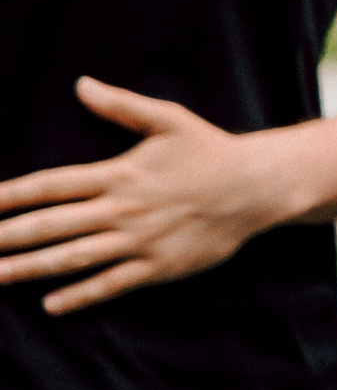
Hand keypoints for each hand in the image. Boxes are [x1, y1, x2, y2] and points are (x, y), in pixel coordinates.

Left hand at [0, 78, 300, 314]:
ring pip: (74, 258)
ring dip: (30, 269)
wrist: (258, 186)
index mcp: (120, 172)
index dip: (12, 195)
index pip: (52, 185)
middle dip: (8, 236)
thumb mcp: (168, 119)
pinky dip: (80, 295)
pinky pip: (112, 284)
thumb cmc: (211, 150)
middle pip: (52, 225)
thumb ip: (121, 105)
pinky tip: (51, 305)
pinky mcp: (159, 266)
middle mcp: (123, 209)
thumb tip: (81, 85)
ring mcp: (140, 240)